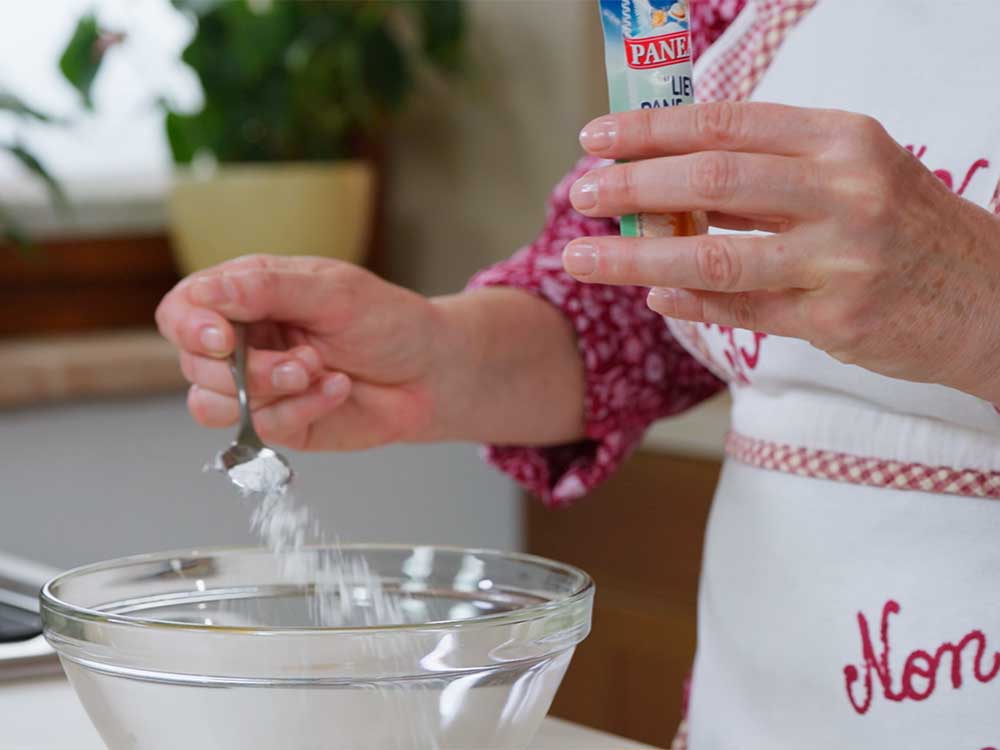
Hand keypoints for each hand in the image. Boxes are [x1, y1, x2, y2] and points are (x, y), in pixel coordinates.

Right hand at [156, 255, 444, 450]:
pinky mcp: (280, 422)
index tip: (222, 338)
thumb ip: (267, 290)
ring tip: (320, 372)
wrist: (432, 373)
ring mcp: (258, 384)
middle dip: (247, 368)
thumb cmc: (388, 321)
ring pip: (213, 403)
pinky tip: (338, 389)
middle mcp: (245, 339)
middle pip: (192, 362)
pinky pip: (259, 428)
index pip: (183, 309)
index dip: (190, 326)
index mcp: (248, 294)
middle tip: (304, 362)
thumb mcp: (333, 292)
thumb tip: (205, 293)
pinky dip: (301, 409)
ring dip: (268, 391)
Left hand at [563, 102, 999, 400]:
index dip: (651, 130)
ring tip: (580, 258)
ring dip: (636, 258)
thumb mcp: (850, 172)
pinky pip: (744, 310)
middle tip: (579, 196)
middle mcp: (844, 191)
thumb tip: (669, 182)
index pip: (725, 124)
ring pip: (716, 256)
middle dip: (632, 186)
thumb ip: (768, 172)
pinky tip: (655, 298)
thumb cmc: (903, 226)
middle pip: (712, 181)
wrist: (987, 296)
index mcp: (841, 140)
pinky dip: (692, 304)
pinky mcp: (836, 318)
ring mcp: (841, 258)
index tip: (596, 139)